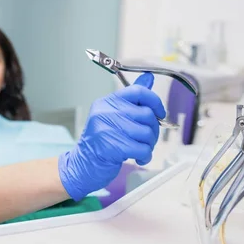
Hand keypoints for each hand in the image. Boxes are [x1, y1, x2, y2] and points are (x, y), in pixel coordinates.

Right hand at [58, 73, 165, 200]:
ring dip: (149, 145)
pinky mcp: (113, 146)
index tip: (160, 113)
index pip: (137, 91)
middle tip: (146, 140)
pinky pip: (143, 148)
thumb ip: (131, 100)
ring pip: (147, 133)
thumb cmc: (101, 142)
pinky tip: (139, 158)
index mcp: (107, 102)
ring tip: (140, 149)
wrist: (83, 165)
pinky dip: (145, 156)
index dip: (154, 101)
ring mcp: (108, 128)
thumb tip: (149, 78)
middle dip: (153, 130)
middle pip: (147, 114)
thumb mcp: (113, 117)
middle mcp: (106, 112)